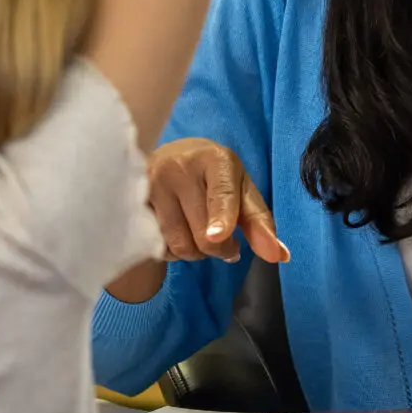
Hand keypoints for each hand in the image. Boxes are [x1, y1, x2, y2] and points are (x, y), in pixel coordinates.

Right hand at [148, 138, 287, 264]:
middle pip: (202, 233)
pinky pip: (156, 244)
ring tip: (198, 235)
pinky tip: (176, 232)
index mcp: (214, 159)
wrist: (168, 156)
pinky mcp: (131, 200)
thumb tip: (280, 256)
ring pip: (178, 243)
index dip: (221, 217)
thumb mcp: (241, 190)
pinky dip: (172, 250)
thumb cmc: (213, 176)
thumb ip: (260, 222)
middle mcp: (179, 167)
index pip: (220, 194)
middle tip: (225, 244)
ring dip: (194, 253)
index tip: (219, 236)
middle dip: (219, 250)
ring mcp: (151, 183)